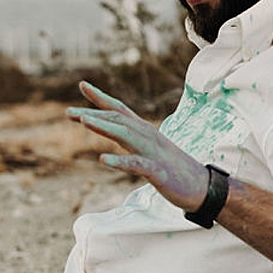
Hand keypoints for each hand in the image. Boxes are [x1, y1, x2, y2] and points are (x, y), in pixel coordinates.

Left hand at [67, 81, 209, 212]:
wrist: (204, 188)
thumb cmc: (175, 169)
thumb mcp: (150, 150)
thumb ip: (133, 139)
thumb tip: (116, 130)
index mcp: (145, 132)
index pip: (120, 110)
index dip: (100, 98)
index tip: (82, 85)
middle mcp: (148, 137)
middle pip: (118, 120)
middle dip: (92, 113)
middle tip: (68, 112)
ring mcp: (154, 154)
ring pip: (126, 136)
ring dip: (104, 127)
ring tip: (83, 121)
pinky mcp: (159, 172)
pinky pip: (137, 165)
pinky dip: (120, 162)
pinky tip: (103, 159)